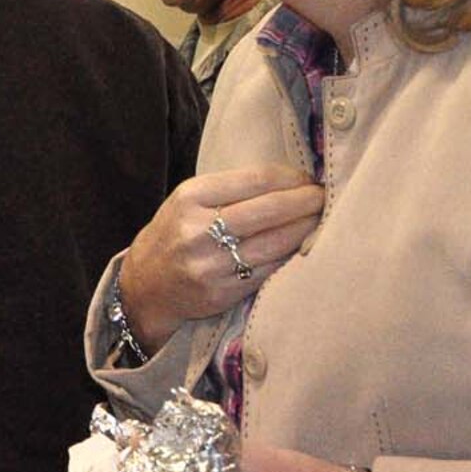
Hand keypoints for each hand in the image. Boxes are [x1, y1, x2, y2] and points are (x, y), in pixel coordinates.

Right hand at [120, 166, 322, 349]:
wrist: (145, 286)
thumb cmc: (176, 234)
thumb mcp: (189, 200)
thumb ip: (231, 189)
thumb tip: (291, 180)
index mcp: (191, 197)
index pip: (256, 180)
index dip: (291, 178)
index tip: (307, 179)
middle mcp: (198, 230)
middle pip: (270, 210)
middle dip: (307, 201)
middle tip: (324, 198)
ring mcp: (210, 265)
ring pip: (276, 243)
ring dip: (307, 229)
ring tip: (321, 220)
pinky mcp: (222, 293)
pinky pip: (270, 270)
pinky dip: (291, 256)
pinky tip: (302, 247)